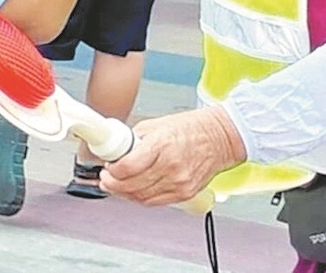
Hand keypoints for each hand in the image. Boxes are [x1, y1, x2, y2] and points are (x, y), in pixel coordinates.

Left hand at [101, 108, 244, 205]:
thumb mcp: (158, 124)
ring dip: (123, 193)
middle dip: (112, 184)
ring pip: (141, 197)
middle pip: (131, 185)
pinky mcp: (184, 193)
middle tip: (105, 178)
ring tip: (116, 185)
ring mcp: (178, 182)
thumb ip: (136, 138)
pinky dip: (140, 198)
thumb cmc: (192, 128)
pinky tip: (133, 190)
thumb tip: (117, 149)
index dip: (112, 170)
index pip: (128, 166)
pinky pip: (154, 202)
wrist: (220, 139)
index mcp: (162, 144)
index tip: (107, 166)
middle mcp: (170, 166)